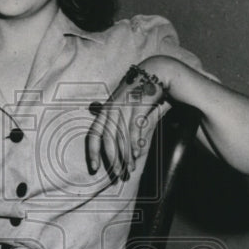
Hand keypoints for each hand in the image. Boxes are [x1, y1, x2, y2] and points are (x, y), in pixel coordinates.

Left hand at [87, 62, 168, 180]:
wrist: (155, 73)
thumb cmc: (139, 94)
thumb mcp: (124, 107)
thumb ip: (119, 125)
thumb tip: (118, 147)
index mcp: (105, 111)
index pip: (94, 135)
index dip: (93, 152)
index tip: (94, 168)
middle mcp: (111, 109)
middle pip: (108, 140)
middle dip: (113, 160)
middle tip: (118, 175)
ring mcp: (124, 106)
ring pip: (122, 137)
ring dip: (126, 155)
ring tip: (130, 169)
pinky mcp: (137, 104)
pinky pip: (134, 128)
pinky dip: (136, 142)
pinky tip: (139, 153)